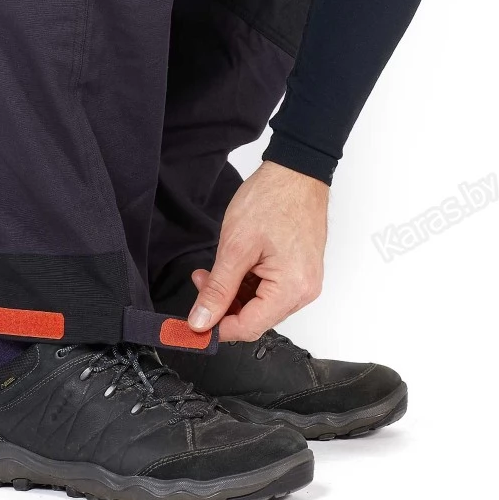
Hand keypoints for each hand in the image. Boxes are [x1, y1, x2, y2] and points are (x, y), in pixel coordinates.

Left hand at [187, 161, 328, 341]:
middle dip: (223, 305)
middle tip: (201, 281)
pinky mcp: (300, 270)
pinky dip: (248, 282)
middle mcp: (303, 291)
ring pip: (260, 304)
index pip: (248, 327)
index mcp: (292, 289)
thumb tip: (202, 320)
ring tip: (212, 270)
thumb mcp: (235, 247)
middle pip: (255, 318)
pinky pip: (270, 289)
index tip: (193, 321)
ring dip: (233, 292)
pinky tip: (232, 266)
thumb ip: (217, 289)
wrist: (295, 171)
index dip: (217, 327)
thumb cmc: (272, 199)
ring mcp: (304, 280)